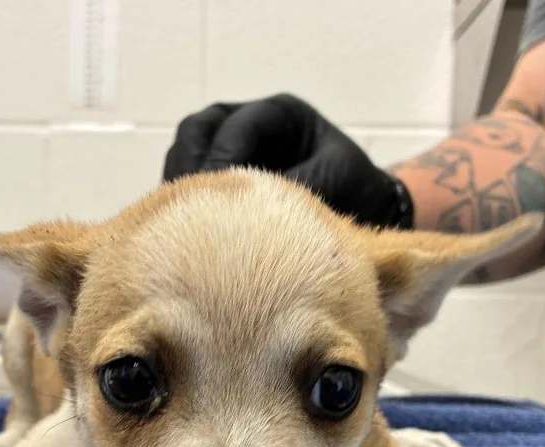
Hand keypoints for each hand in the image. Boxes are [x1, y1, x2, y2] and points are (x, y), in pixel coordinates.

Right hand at [163, 93, 413, 228]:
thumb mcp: (335, 183)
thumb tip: (248, 213)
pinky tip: (184, 232)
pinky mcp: (220, 185)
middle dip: (188, 169)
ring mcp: (230, 153)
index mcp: (281, 116)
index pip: (234, 128)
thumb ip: (293, 188)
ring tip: (178, 222)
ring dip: (179, 188)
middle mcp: (249, 126)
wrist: (365, 216)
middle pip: (196, 133)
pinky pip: (188, 187)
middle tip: (185, 210)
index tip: (212, 195)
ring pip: (183, 157)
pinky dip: (184, 206)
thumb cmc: (356, 193)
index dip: (218, 161)